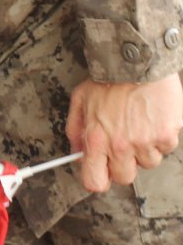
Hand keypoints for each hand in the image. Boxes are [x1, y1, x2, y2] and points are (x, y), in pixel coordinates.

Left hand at [66, 74, 182, 191]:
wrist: (138, 62)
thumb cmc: (108, 79)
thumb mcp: (80, 101)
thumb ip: (75, 130)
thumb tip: (77, 152)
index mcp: (96, 139)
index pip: (95, 181)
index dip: (98, 178)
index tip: (101, 171)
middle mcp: (121, 145)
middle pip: (125, 177)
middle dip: (123, 164)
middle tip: (122, 142)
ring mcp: (146, 142)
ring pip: (148, 163)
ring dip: (144, 149)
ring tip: (138, 124)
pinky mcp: (168, 135)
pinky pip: (165, 148)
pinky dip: (161, 137)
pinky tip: (153, 119)